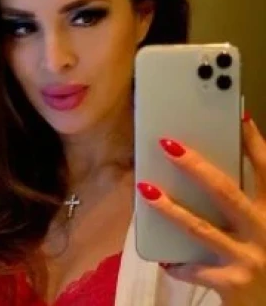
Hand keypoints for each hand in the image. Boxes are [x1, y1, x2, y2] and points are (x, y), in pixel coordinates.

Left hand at [137, 114, 265, 305]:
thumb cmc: (265, 256)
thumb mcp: (264, 225)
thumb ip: (247, 199)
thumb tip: (210, 168)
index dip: (253, 143)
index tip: (237, 116)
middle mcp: (264, 230)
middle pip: (226, 191)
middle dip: (196, 166)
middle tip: (168, 144)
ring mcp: (249, 258)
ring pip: (201, 227)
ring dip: (170, 208)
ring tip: (145, 188)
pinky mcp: (233, 283)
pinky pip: (195, 268)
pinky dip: (177, 262)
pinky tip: (162, 257)